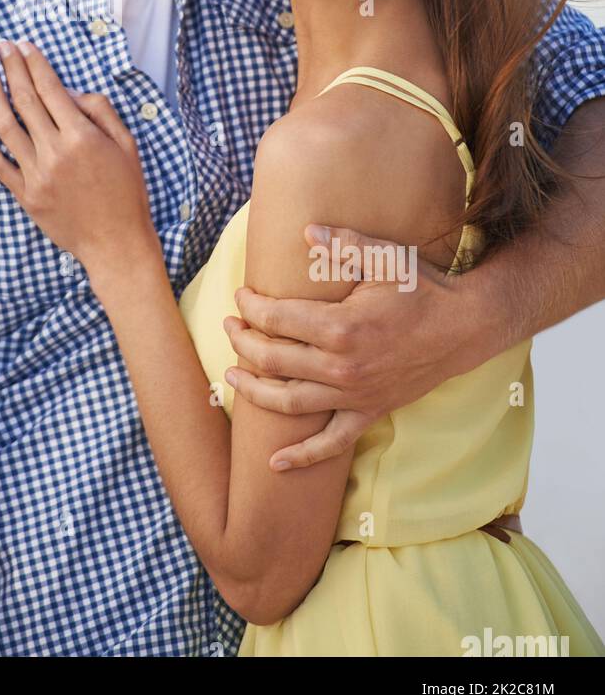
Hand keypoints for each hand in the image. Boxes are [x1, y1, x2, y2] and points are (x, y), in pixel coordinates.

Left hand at [0, 38, 158, 276]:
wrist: (116, 243)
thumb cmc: (126, 192)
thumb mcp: (127, 144)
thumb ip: (100, 111)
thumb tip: (69, 92)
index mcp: (81, 136)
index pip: (50, 89)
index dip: (34, 63)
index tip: (23, 45)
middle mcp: (55, 152)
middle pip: (24, 100)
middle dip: (10, 68)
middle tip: (0, 47)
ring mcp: (36, 175)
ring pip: (4, 127)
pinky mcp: (25, 196)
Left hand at [224, 224, 469, 470]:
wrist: (465, 328)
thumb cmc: (423, 290)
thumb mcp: (385, 258)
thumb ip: (344, 244)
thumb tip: (306, 231)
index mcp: (341, 327)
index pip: (276, 319)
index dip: (250, 307)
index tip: (240, 296)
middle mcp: (342, 367)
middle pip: (273, 360)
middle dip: (243, 342)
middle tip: (229, 326)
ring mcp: (354, 395)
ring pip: (289, 402)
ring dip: (254, 390)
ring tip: (232, 375)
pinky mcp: (369, 412)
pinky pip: (330, 443)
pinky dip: (301, 456)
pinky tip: (275, 463)